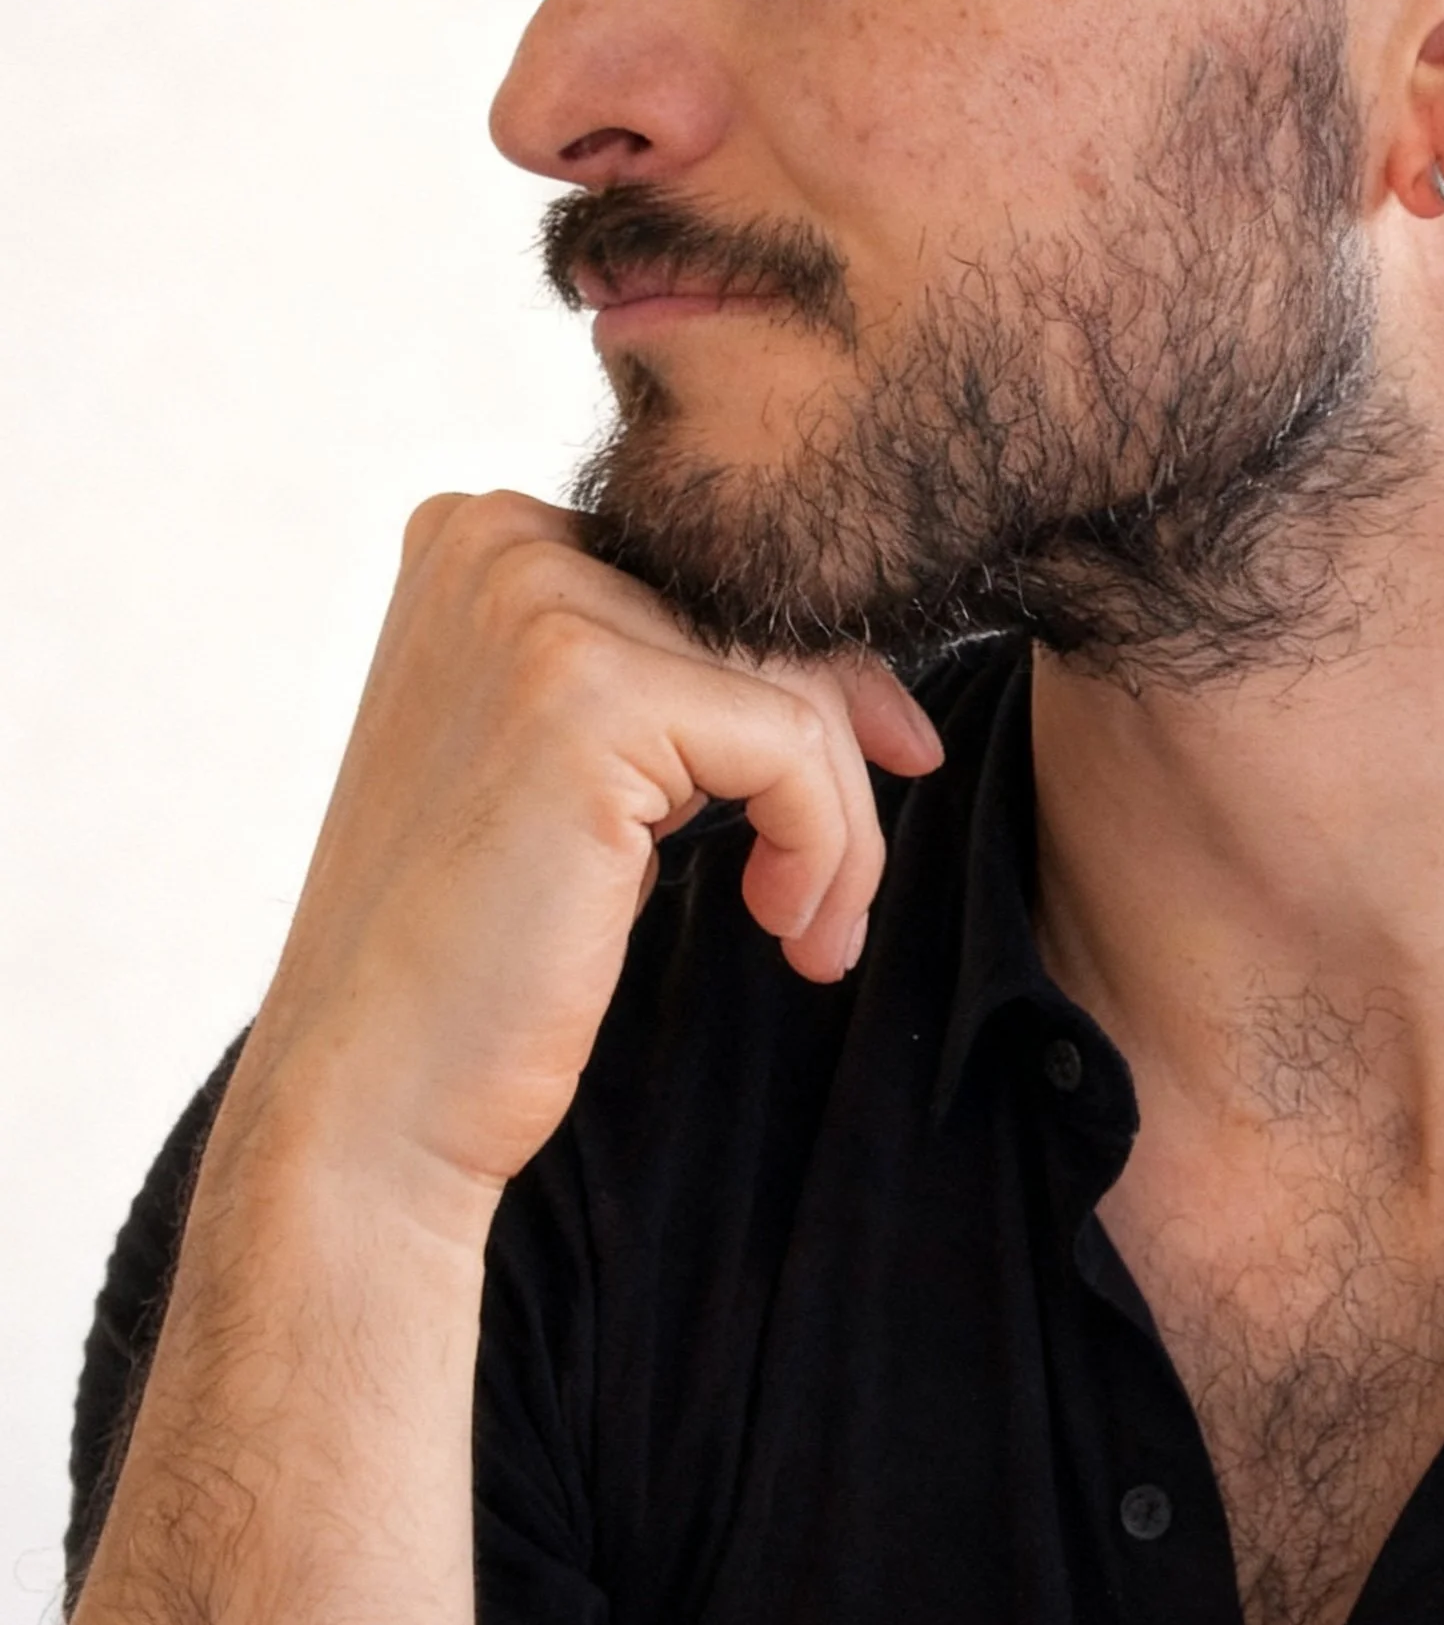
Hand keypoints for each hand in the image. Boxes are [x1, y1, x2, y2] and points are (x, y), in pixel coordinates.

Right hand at [225, 491, 941, 1200]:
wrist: (375, 1088)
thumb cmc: (476, 946)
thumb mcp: (574, 765)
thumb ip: (665, 678)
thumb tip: (853, 661)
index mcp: (480, 536)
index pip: (715, 578)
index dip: (817, 680)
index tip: (887, 764)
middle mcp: (496, 542)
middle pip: (764, 623)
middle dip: (837, 759)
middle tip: (839, 894)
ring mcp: (534, 607)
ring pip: (794, 690)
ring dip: (837, 826)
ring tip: (811, 929)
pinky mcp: (587, 695)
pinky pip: (794, 749)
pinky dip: (828, 848)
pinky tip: (790, 928)